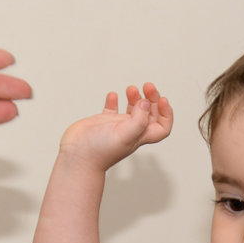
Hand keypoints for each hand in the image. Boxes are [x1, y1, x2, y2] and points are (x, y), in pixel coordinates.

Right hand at [58, 82, 173, 170]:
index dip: (166, 113)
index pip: (162, 127)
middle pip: (150, 114)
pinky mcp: (102, 123)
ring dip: (136, 98)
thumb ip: (139, 119)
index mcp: (140, 136)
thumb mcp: (125, 135)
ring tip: (131, 88)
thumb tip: (146, 103)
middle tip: (147, 86)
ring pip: (133, 110)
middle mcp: (131, 131)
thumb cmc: (100, 152)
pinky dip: (114, 101)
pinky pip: (112, 110)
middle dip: (152, 99)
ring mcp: (117, 126)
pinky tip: (113, 95)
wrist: (77, 156)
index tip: (161, 100)